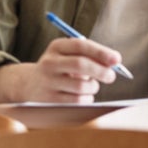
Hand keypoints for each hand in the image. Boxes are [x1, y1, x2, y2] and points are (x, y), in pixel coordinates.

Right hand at [0, 37, 119, 102]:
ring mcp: (48, 82)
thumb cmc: (61, 68)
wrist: (30, 85)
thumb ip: (90, 56)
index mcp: (56, 47)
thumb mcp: (69, 56)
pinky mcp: (50, 100)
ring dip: (93, 87)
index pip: (80, 46)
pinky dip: (87, 99)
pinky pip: (78, 101)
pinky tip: (81, 95)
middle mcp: (49, 63)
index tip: (117, 59)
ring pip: (82, 86)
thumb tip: (114, 62)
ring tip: (89, 86)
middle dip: (101, 71)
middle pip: (80, 64)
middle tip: (111, 76)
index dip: (101, 52)